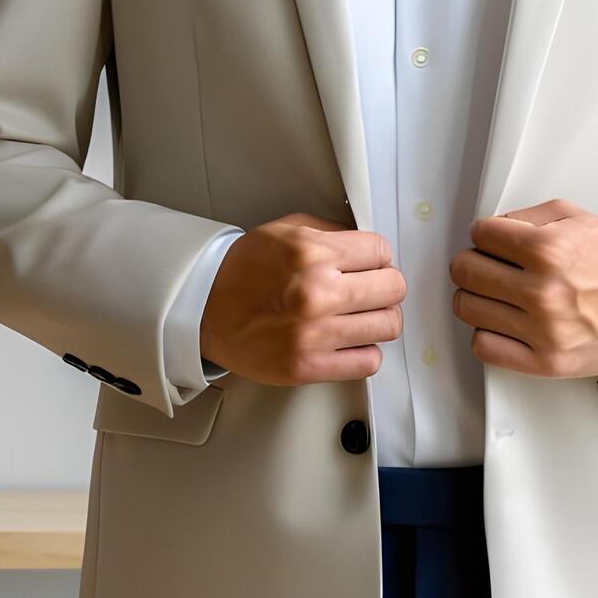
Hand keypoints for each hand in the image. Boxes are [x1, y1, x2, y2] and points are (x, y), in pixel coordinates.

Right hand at [200, 212, 406, 385]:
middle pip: (394, 288)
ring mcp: (314, 334)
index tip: (368, 265)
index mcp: (312, 253)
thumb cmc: (242, 271)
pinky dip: (364, 352)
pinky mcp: (308, 366)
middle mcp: (317, 293)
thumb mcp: (283, 230)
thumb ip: (329, 232)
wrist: (203, 311)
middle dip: (383, 286)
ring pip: (388, 326)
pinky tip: (348, 342)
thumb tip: (368, 248)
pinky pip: (368, 362)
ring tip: (359, 316)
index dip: (376, 257)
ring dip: (377, 319)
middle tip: (367, 290)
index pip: (381, 251)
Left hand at [449, 198, 597, 377]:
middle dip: (473, 262)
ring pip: (466, 307)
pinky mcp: (544, 362)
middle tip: (488, 265)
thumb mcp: (576, 219)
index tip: (493, 241)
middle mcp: (543, 291)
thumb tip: (488, 229)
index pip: (480, 234)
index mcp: (549, 250)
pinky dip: (487, 333)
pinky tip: (503, 322)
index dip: (485, 234)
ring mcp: (543, 330)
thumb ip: (526, 216)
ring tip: (498, 294)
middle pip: (464, 271)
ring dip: (477, 297)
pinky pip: (483, 346)